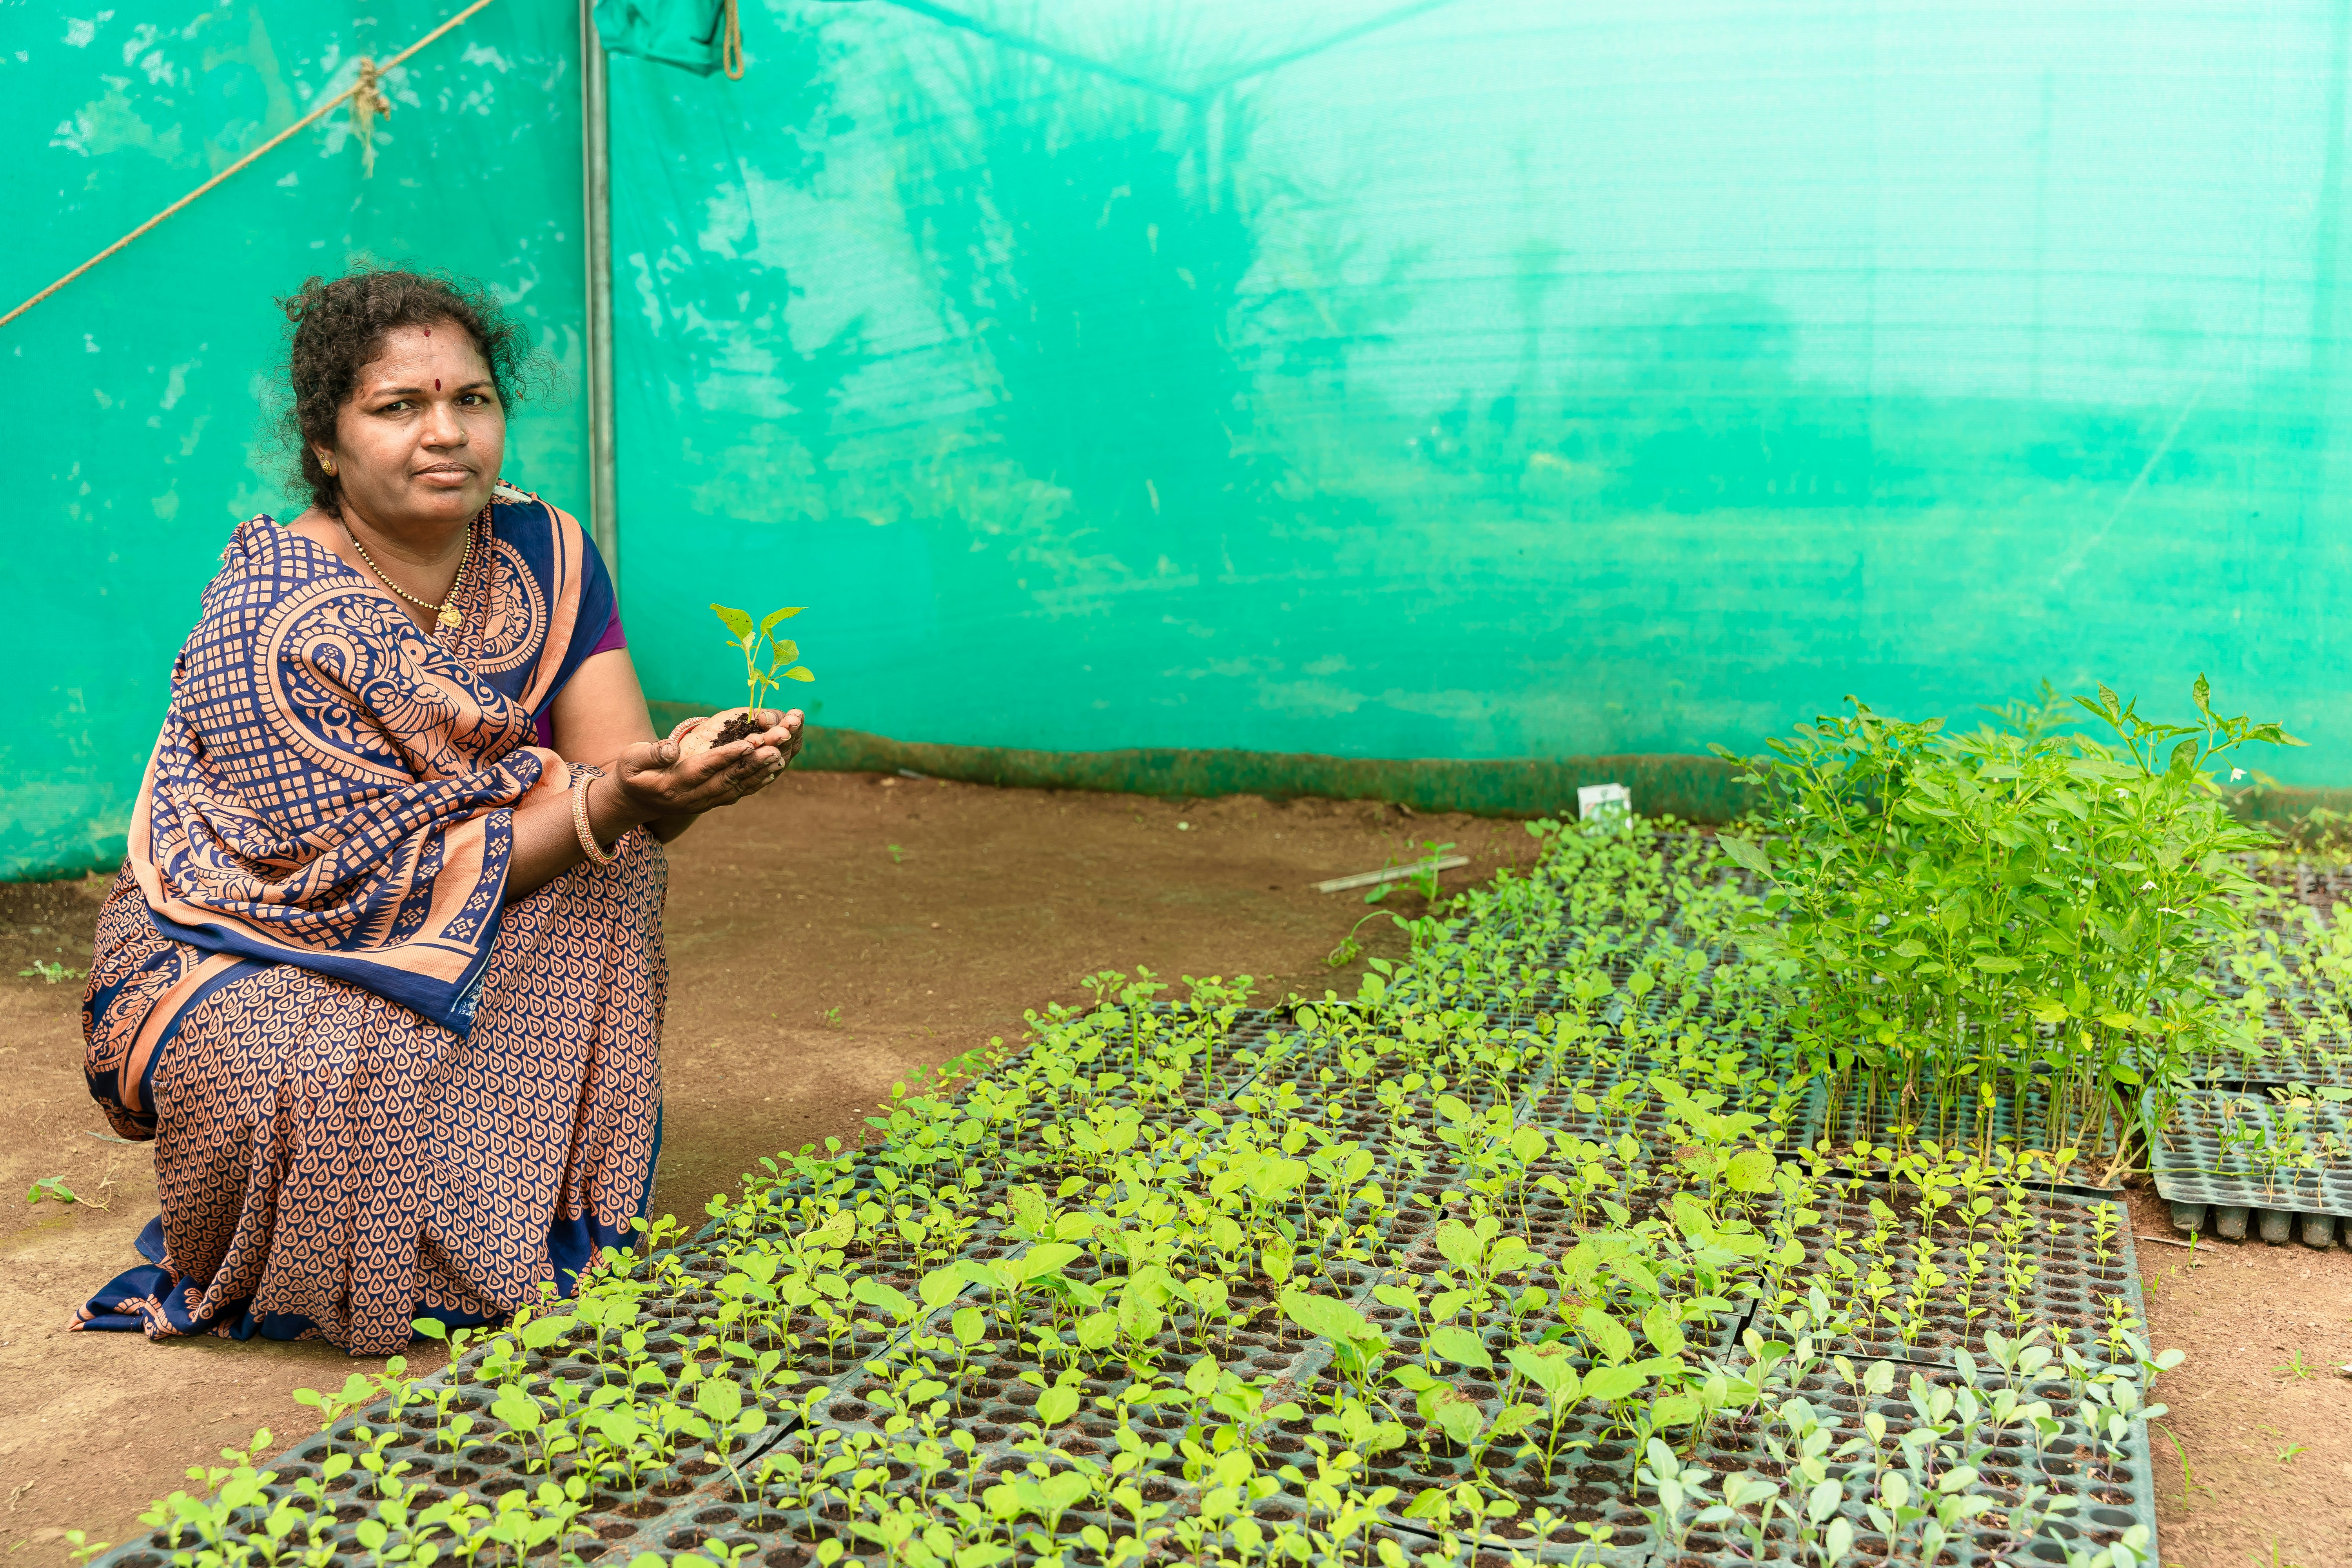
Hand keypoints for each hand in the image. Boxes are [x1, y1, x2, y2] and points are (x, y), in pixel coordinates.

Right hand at [609, 709, 803, 822]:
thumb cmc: (631, 776)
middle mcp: (692, 797)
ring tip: (781, 754)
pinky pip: (738, 792)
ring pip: (737, 787)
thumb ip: (650, 754)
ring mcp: (704, 802)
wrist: (633, 803)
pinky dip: (757, 781)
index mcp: (673, 784)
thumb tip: (672, 748)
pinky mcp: (711, 802)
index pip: (704, 769)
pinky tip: (774, 768)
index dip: (726, 757)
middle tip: (776, 748)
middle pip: (728, 779)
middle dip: (753, 763)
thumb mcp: (630, 761)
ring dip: (760, 772)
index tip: (748, 744)